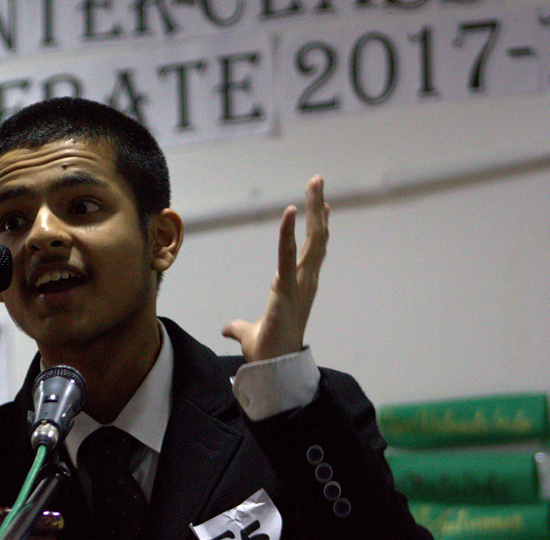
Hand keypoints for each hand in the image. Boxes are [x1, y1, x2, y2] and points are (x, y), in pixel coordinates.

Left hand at [222, 176, 329, 360]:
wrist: (272, 370)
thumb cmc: (267, 351)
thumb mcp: (249, 334)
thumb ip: (239, 327)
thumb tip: (228, 329)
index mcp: (300, 287)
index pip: (312, 251)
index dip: (317, 228)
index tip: (322, 206)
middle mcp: (306, 282)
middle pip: (317, 238)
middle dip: (318, 208)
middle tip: (318, 180)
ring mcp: (300, 284)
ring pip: (313, 241)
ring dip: (314, 210)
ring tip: (315, 183)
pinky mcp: (287, 289)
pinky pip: (288, 256)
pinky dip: (289, 233)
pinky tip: (290, 211)